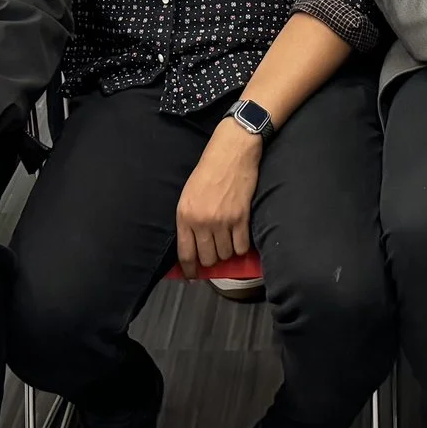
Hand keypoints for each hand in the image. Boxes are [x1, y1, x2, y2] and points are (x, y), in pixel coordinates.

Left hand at [175, 121, 261, 276]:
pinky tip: (239, 237)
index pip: (186, 253)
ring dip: (227, 252)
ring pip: (225, 255)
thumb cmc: (208, 171)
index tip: (193, 276)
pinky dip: (241, 246)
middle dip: (212, 259)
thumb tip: (194, 247)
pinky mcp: (241, 218)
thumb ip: (189, 221)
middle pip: (208, 258)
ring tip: (228, 239)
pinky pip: (241, 247)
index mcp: (185, 215)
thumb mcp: (188, 195)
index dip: (190, 269)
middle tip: (215, 251)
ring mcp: (222, 221)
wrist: (231, 152)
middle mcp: (202, 221)